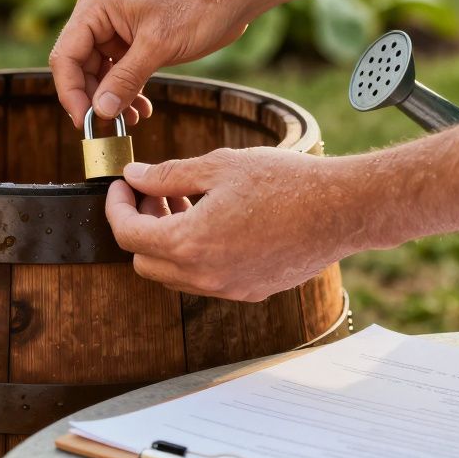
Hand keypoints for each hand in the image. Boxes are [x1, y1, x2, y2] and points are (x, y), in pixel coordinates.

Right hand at [49, 0, 256, 122]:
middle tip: (109, 127)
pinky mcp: (134, 41)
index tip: (86, 122)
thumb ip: (125, 80)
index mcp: (96, 7)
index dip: (71, 91)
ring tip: (131, 121)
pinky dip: (127, 92)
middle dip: (94, 98)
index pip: (67, 55)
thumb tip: (99, 111)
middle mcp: (100, 16)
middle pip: (79, 66)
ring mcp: (117, 29)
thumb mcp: (159, 46)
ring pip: (100, 73)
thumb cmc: (197, 6)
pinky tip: (141, 110)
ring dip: (112, 99)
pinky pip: (119, 72)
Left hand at [106, 148, 379, 300]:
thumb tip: (135, 178)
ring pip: (173, 274)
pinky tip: (212, 220)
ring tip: (183, 201)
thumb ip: (168, 175)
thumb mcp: (218, 167)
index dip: (116, 207)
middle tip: (151, 193)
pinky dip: (194, 254)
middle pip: (144, 261)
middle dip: (138, 226)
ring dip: (166, 241)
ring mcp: (228, 288)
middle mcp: (204, 276)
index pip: (128, 234)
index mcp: (190, 243)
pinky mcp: (249, 291)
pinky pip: (204, 278)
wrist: (342, 210)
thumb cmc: (285, 182)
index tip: (122, 186)